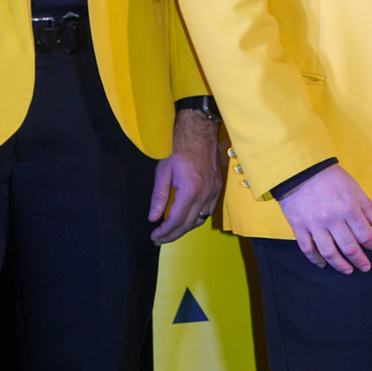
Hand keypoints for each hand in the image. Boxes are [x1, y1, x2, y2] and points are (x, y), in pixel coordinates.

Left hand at [149, 109, 223, 243]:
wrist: (199, 131)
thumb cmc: (179, 147)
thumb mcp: (163, 171)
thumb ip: (158, 197)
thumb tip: (153, 217)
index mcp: (190, 189)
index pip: (177, 220)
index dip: (165, 231)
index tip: (155, 236)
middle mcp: (205, 193)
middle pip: (189, 224)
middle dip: (173, 234)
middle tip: (160, 239)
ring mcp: (214, 191)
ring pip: (200, 219)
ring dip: (185, 228)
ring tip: (171, 231)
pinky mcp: (218, 188)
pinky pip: (208, 210)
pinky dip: (196, 218)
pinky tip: (186, 218)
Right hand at [279, 165, 371, 273]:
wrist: (300, 168)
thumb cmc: (330, 176)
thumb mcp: (354, 187)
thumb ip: (367, 207)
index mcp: (348, 209)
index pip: (364, 235)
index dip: (371, 244)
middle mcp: (332, 220)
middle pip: (349, 248)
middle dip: (359, 260)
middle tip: (364, 267)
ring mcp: (314, 224)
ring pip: (329, 253)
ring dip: (340, 265)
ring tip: (347, 270)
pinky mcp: (299, 226)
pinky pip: (308, 248)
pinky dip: (315, 259)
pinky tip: (323, 264)